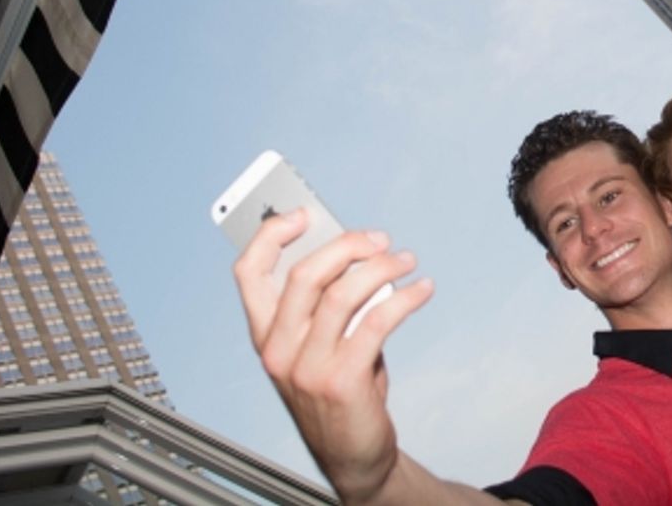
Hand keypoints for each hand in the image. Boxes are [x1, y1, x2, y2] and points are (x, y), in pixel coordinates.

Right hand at [233, 210, 434, 503]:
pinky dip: (405, 298)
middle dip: (347, 245)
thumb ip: (327, 304)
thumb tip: (359, 253)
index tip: (303, 213)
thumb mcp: (320, 346)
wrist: (354, 458)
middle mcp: (278, 350)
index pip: (249, 273)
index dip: (270, 235)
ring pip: (342, 293)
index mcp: (265, 336)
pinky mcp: (341, 381)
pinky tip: (422, 290)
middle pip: (304, 274)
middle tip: (381, 240)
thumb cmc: (339, 392)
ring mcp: (306, 368)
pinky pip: (376, 321)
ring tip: (407, 261)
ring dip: (382, 267)